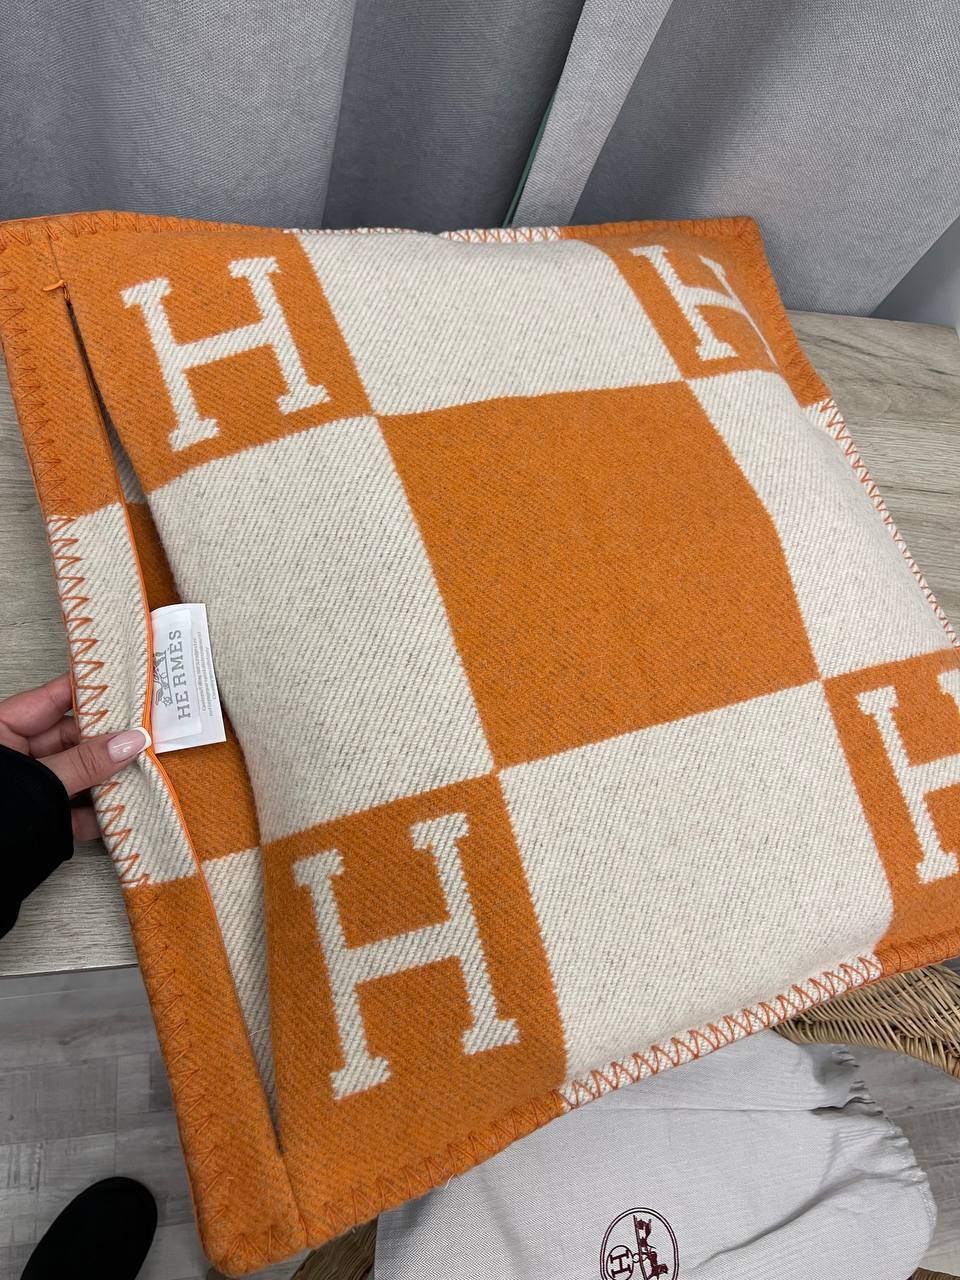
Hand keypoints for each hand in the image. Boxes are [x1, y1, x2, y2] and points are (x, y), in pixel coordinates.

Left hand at [0, 674, 150, 839]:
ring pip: (79, 774)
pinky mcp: (42, 821)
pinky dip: (100, 811)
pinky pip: (76, 809)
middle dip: (108, 743)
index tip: (127, 686)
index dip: (90, 691)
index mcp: (1, 731)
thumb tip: (130, 741)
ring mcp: (31, 790)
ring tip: (142, 773)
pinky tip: (125, 809)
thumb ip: (86, 762)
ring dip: (109, 778)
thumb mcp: (40, 780)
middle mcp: (17, 756)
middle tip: (144, 739)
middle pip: (72, 739)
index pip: (53, 699)